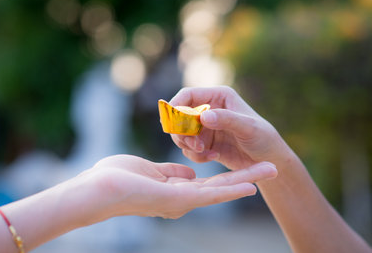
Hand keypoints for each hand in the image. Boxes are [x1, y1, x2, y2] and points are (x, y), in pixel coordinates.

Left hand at [76, 154, 276, 219]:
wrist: (100, 189)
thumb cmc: (119, 178)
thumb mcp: (153, 171)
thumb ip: (172, 172)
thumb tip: (190, 173)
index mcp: (178, 191)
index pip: (210, 183)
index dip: (231, 177)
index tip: (249, 170)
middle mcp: (184, 199)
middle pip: (222, 187)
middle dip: (247, 178)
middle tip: (271, 169)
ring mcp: (183, 201)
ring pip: (222, 190)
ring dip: (248, 180)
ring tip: (271, 171)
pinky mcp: (179, 199)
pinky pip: (210, 192)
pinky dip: (232, 189)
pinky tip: (251, 184)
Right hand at [169, 86, 289, 169]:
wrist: (269, 161)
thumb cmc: (264, 138)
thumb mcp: (248, 128)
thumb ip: (227, 120)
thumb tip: (204, 117)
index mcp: (219, 96)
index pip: (188, 95)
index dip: (176, 105)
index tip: (170, 121)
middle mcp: (209, 109)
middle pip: (179, 115)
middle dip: (181, 131)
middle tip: (191, 144)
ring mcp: (205, 127)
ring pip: (181, 133)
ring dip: (187, 144)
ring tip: (204, 152)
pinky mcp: (204, 143)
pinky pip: (189, 148)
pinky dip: (196, 155)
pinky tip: (213, 157)